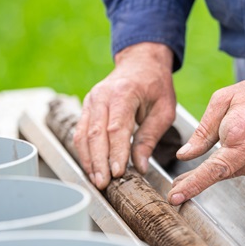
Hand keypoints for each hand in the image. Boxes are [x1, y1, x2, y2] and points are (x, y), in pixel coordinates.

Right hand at [73, 42, 175, 188]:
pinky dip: (84, 152)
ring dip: (89, 160)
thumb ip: (150, 138)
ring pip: (83, 135)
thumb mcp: (164, 110)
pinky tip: (91, 167)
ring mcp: (91, 100)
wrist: (141, 62)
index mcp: (124, 93)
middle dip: (99, 162)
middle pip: (95, 134)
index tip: (117, 172)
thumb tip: (140, 166)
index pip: (116, 128)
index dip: (115, 152)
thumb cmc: (155, 85)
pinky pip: (80, 132)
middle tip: (103, 183)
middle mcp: (102, 96)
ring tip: (96, 180)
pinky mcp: (87, 107)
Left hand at [167, 49, 244, 204]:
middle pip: (220, 173)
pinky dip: (238, 161)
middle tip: (179, 184)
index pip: (213, 168)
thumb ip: (202, 132)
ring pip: (233, 172)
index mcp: (241, 132)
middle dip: (198, 179)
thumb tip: (185, 156)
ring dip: (222, 165)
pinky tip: (243, 145)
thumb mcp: (222, 101)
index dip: (192, 185)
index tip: (175, 197)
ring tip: (224, 144)